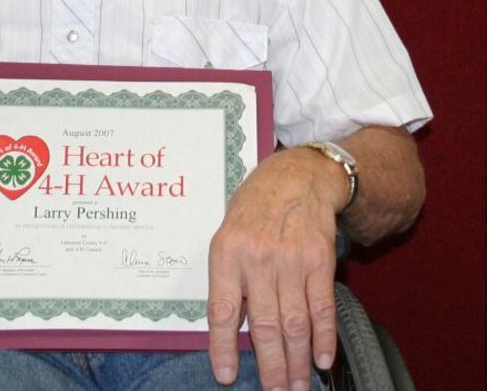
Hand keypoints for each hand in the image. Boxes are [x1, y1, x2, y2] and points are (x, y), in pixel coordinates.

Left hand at [207, 147, 347, 389]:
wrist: (296, 177)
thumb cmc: (255, 208)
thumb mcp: (228, 233)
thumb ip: (229, 277)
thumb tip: (232, 327)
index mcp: (227, 252)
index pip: (222, 309)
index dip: (223, 346)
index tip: (226, 376)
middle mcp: (258, 258)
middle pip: (263, 325)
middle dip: (271, 366)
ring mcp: (290, 259)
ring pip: (294, 323)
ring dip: (298, 361)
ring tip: (298, 387)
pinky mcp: (319, 260)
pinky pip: (321, 307)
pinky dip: (324, 338)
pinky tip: (323, 360)